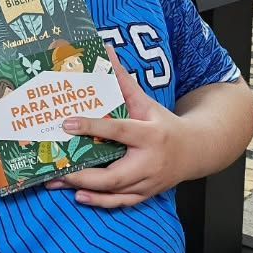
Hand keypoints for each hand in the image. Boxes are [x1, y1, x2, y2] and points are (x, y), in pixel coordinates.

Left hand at [47, 62, 196, 207]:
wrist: (196, 151)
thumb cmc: (165, 124)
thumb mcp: (146, 102)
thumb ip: (124, 81)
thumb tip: (105, 50)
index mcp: (151, 135)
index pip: (119, 131)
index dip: (92, 126)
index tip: (66, 123)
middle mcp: (150, 162)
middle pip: (115, 174)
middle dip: (84, 174)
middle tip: (57, 167)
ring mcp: (148, 182)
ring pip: (114, 192)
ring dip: (85, 190)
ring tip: (57, 182)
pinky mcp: (145, 194)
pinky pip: (120, 202)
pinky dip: (100, 202)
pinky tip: (78, 196)